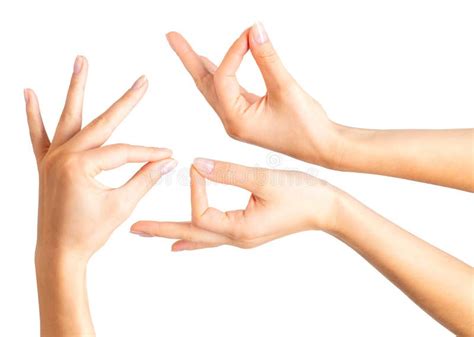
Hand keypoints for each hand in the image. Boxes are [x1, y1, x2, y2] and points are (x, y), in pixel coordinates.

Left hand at [26, 56, 176, 259]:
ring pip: (67, 117)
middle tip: (142, 80)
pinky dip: (33, 114)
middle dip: (125, 102)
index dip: (149, 153)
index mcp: (80, 166)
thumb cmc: (89, 232)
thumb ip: (145, 178)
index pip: (124, 152)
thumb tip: (167, 160)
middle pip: (101, 123)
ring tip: (81, 61)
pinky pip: (38, 135)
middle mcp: (63, 155)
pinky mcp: (45, 164)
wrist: (59, 252)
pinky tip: (28, 93)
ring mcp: (51, 158)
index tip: (169, 154)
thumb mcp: (122, 204)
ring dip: (76, 88)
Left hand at [131, 158, 336, 249]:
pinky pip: (214, 237)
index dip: (194, 189)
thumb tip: (197, 164)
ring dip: (175, 233)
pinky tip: (184, 242)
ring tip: (152, 234)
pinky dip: (196, 237)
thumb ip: (228, 172)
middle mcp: (237, 238)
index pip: (200, 213)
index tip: (194, 166)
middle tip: (133, 229)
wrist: (328, 208)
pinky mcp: (248, 231)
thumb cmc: (302, 194)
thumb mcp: (264, 179)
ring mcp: (242, 237)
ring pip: (201, 238)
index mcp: (240, 228)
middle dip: (162, 230)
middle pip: (191, 235)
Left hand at [166, 23, 340, 165]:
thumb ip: (268, 58)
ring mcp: (238, 119)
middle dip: (188, 58)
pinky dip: (220, 74)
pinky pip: (227, 91)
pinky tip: (212, 64)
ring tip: (185, 47)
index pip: (223, 77)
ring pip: (214, 87)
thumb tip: (254, 29)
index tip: (251, 33)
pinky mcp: (247, 116)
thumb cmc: (307, 126)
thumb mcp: (286, 89)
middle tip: (171, 36)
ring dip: (200, 65)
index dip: (234, 51)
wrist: (323, 148)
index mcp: (236, 120)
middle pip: (204, 83)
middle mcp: (231, 121)